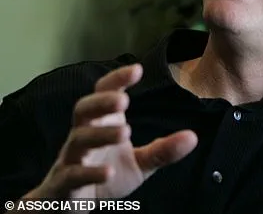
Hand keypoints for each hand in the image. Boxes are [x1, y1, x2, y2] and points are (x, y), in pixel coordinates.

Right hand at [25, 64, 196, 201]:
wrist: (73, 206)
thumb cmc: (105, 174)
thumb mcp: (140, 163)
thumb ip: (162, 150)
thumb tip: (193, 137)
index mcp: (102, 124)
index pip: (104, 94)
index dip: (116, 80)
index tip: (137, 69)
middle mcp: (83, 136)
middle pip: (83, 109)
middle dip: (101, 102)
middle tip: (124, 100)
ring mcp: (71, 159)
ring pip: (77, 140)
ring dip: (100, 135)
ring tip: (125, 132)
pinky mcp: (63, 185)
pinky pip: (71, 175)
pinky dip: (88, 173)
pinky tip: (108, 172)